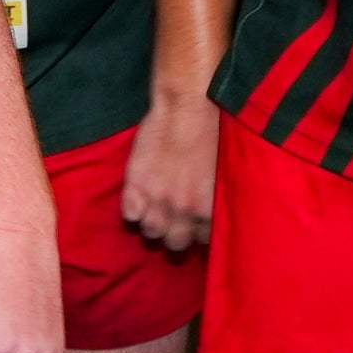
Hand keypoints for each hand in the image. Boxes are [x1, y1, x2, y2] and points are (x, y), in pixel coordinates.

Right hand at [124, 91, 220, 249]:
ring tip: (155, 210)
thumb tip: (211, 218)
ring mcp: (157, 199)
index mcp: (209, 210)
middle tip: (174, 220)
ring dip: (153, 223)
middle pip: (176, 245)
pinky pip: (130, 215)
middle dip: (175, 235)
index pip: (203, 242)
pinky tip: (139, 200)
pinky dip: (133, 210)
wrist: (188, 108)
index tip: (195, 225)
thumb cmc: (212, 134)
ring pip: (151, 233)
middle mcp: (183, 210)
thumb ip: (214, 200)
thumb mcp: (223, 173)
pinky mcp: (136, 185)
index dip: (197, 233)